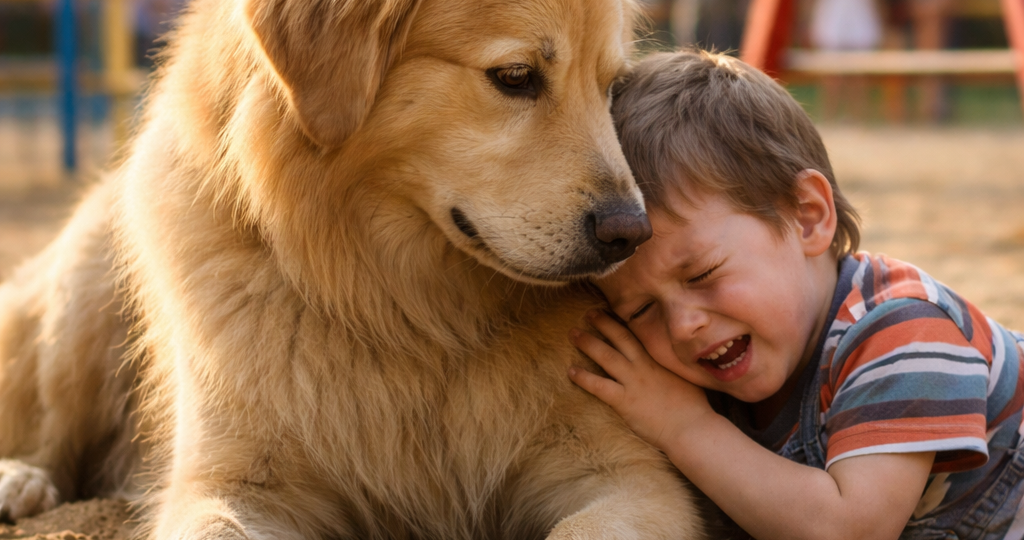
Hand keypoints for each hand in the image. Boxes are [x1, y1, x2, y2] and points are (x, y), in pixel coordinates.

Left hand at [568, 309, 714, 450]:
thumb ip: (674, 365)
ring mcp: (633, 382)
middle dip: (604, 323)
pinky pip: (599, 386)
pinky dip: (584, 378)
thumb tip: (673, 358)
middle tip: (589, 313)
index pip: (639, 335)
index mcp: (659, 359)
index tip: (612, 311)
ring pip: (606, 356)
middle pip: (620, 337)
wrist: (692, 428)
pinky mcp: (625, 401)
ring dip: (588, 343)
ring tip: (573, 333)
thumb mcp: (687, 377)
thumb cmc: (694, 407)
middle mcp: (644, 366)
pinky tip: (571, 371)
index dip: (624, 322)